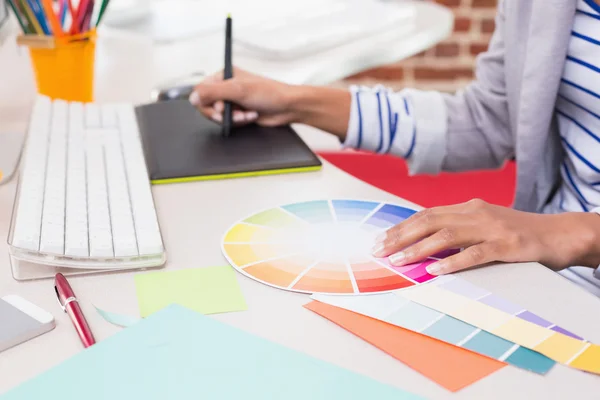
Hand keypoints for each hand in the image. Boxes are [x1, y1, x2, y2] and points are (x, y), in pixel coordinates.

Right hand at [189, 67, 351, 136]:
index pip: (202, 90)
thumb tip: (192, 97)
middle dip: (221, 113)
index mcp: (224, 76)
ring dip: (233, 118)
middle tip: (232, 114)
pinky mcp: (240, 113)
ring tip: (246, 114)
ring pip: (219, 115)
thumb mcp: (238, 90)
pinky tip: (251, 116)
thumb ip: (213, 92)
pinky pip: (230, 121)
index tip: (220, 109)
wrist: (288, 107)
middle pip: (208, 105)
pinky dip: (240, 122)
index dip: (207, 103)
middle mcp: (227, 87)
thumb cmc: (269, 93)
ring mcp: (233, 101)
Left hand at [371, 199, 599, 274]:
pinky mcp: (508, 246)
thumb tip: (424, 242)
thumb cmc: (518, 232)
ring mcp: (492, 229)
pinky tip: (435, 270)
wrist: (560, 233)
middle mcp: (477, 213)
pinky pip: (476, 253)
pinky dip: (453, 261)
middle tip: (379, 250)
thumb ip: (458, 228)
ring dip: (419, 248)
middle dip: (401, 236)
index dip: (401, 227)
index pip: (426, 214)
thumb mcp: (484, 224)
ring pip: (447, 235)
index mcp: (469, 208)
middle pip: (430, 221)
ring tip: (399, 260)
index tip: (381, 239)